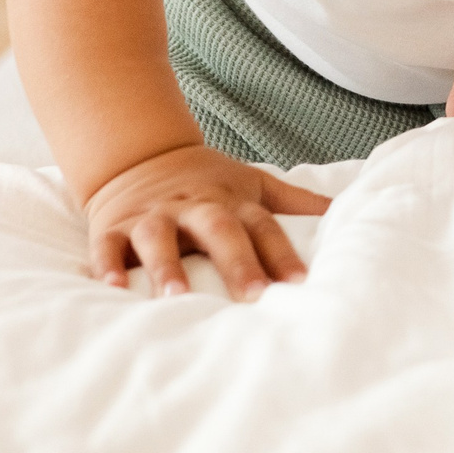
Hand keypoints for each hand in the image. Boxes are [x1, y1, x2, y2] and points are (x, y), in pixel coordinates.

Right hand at [85, 142, 330, 299]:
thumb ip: (297, 201)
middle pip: (219, 229)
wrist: (141, 154)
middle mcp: (194, 207)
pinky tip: (110, 288)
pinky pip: (108, 245)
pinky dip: (107, 265)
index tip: (301, 283)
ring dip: (167, 266)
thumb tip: (346, 210)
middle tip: (254, 297)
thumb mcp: (254, 183)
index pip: (262, 227)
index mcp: (231, 202)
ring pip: (160, 237)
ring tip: (176, 298)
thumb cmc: (207, 181)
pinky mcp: (115, 226)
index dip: (283, 253)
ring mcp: (153, 215)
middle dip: (237, 262)